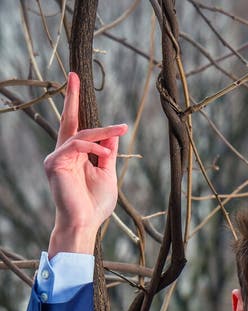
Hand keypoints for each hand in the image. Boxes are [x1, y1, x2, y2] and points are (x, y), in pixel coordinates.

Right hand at [44, 72, 127, 255]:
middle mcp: (63, 153)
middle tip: (74, 75)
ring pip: (79, 133)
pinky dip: (92, 146)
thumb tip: (112, 134)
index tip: (78, 83)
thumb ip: (107, 153)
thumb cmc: (95, 204)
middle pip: (68, 121)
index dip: (77, 107)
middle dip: (72, 98)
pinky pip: (75, 145)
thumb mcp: (106, 174)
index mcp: (74, 155)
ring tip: (120, 129)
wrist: (85, 224)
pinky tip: (103, 152)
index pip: (76, 127)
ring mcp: (56, 158)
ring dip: (102, 131)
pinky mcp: (54, 164)